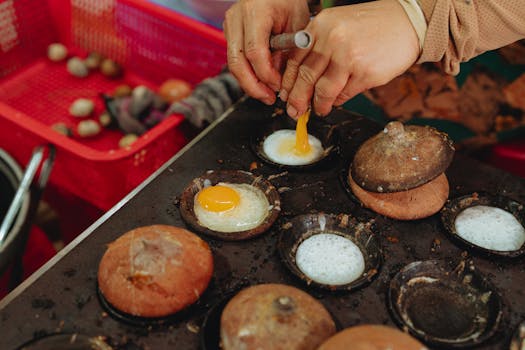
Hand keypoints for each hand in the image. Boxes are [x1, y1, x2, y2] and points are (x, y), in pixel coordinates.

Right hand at [223, 0, 310, 104]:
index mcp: (255, 12)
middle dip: (253, 86)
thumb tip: (276, 79)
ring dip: (249, 83)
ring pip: (233, 64)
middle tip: (268, 98)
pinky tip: (260, 83)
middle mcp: (236, 18)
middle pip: (237, 62)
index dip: (266, 74)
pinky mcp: (228, 33)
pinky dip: (247, 74)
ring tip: (266, 94)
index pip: (254, 52)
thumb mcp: (297, 24)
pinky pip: (235, 60)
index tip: (278, 86)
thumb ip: (287, 52)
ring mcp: (229, 25)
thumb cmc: (289, 3)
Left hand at [280, 0, 419, 117]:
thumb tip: (302, 78)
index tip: (286, 95)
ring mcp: (348, 57)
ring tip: (318, 110)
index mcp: (321, 26)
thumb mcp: (339, 25)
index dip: (288, 82)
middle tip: (295, 110)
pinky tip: (335, 103)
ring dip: (318, 105)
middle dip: (298, 99)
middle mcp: (332, 39)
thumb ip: (320, 46)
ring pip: (322, 90)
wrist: (408, 21)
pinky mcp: (365, 73)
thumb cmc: (373, 25)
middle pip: (305, 77)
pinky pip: (343, 94)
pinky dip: (337, 102)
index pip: (295, 59)